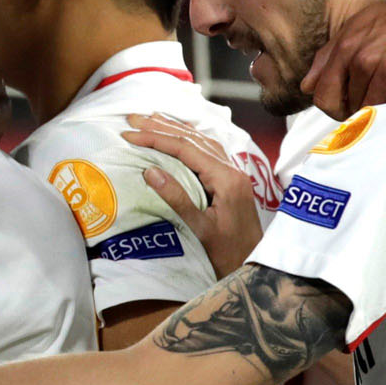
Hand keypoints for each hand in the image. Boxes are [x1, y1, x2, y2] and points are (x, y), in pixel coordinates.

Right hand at [122, 114, 264, 278]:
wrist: (256, 267)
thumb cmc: (228, 255)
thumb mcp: (199, 229)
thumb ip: (177, 198)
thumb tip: (150, 170)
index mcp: (226, 179)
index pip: (186, 148)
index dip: (156, 138)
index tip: (130, 133)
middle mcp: (232, 171)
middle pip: (194, 139)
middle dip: (162, 126)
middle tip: (133, 117)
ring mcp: (233, 175)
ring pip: (202, 142)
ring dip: (175, 130)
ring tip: (151, 119)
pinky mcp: (231, 183)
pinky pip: (208, 152)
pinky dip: (188, 141)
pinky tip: (178, 138)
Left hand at [301, 0, 385, 118]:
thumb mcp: (363, 24)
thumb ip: (329, 55)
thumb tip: (306, 86)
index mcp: (347, 45)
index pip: (322, 96)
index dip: (334, 108)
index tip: (350, 107)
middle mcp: (364, 56)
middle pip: (349, 108)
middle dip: (361, 109)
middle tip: (383, 97)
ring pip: (372, 111)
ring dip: (382, 111)